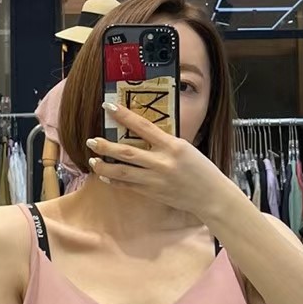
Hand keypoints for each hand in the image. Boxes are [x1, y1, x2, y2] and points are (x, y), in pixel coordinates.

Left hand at [86, 101, 232, 221]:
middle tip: (91, 140)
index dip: (124, 115)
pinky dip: (114, 180)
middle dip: (106, 146)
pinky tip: (104, 175)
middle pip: (127, 152)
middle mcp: (162, 162)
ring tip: (92, 160)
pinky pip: (128, 186)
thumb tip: (142, 133)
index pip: (143, 126)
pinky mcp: (152, 193)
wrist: (211, 196)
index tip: (107, 107)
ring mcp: (156, 179)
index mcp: (172, 146)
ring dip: (105, 166)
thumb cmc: (201, 170)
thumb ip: (164, 142)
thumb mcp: (185, 148)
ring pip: (123, 172)